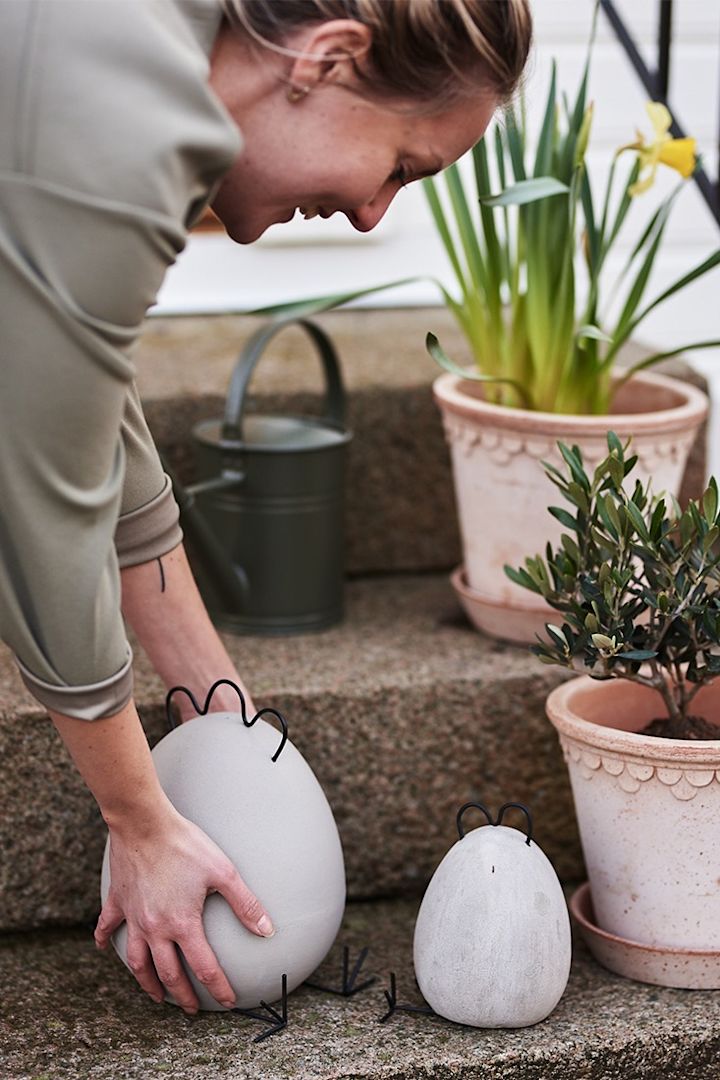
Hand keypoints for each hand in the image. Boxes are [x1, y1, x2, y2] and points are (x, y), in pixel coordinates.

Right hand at [95, 805, 272, 1011]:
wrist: (145, 822)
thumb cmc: (185, 844)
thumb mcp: (223, 871)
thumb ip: (245, 903)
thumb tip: (266, 930)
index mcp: (182, 924)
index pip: (204, 967)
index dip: (219, 988)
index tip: (229, 1001)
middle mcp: (155, 928)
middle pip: (168, 973)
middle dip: (183, 996)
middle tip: (192, 1009)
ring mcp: (133, 916)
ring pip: (137, 961)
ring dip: (147, 982)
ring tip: (156, 994)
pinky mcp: (118, 901)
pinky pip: (107, 927)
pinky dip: (105, 940)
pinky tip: (104, 948)